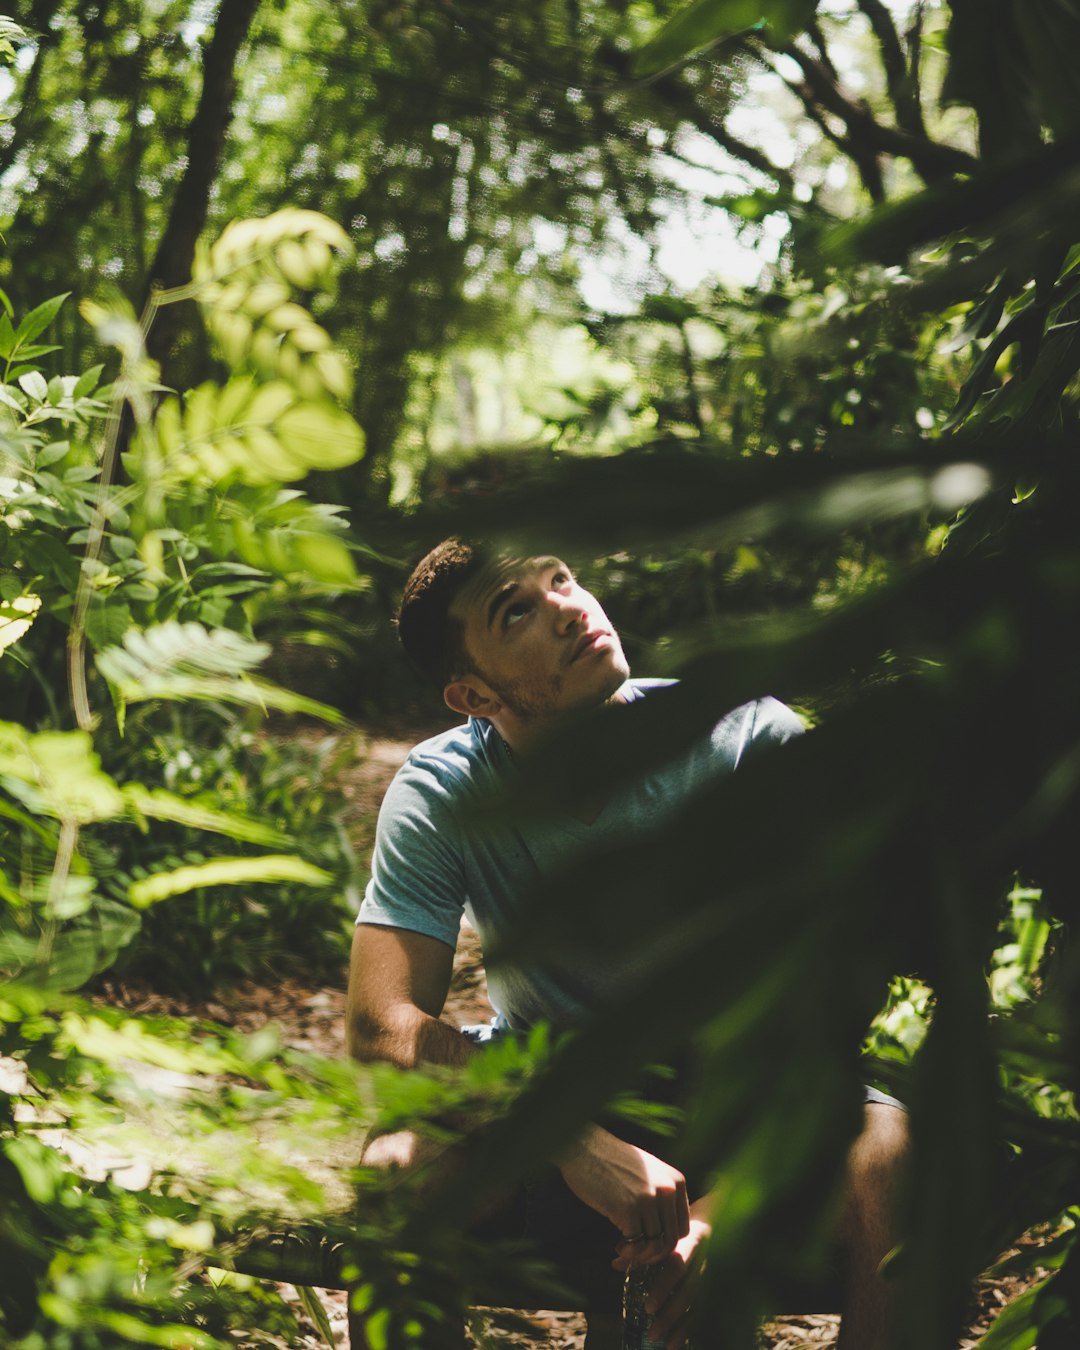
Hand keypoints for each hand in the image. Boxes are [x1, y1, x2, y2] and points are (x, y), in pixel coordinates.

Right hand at [557, 1126, 689, 1266]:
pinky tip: (617, 1246)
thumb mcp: (648, 1172)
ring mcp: (649, 1199)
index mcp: (676, 1181)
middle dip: (652, 1255)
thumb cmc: (612, 1161)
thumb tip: (667, 1234)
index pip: (683, 1227)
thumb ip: (663, 1196)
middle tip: (635, 1253)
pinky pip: (636, 1246)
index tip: (648, 1243)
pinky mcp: (629, 1210)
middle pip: (671, 1240)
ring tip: (624, 1250)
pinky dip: (628, 1253)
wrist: (584, 1147)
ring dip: (639, 1256)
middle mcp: (668, 1190)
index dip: (666, 1242)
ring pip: (655, 1247)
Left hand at [635, 1206, 711, 1349]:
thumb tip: (616, 1261)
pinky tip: (681, 1343)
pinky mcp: (721, 1285)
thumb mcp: (666, 1228)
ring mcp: (717, 1272)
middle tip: (652, 1331)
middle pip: (691, 1290)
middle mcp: (708, 1257)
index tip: (648, 1306)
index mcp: (694, 1238)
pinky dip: (694, 1327)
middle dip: (671, 1314)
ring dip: (683, 1327)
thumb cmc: (684, 1222)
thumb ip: (643, 1246)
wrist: (721, 1212)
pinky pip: (708, 1309)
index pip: (677, 1264)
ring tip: (666, 1345)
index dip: (664, 1286)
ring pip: (701, 1304)